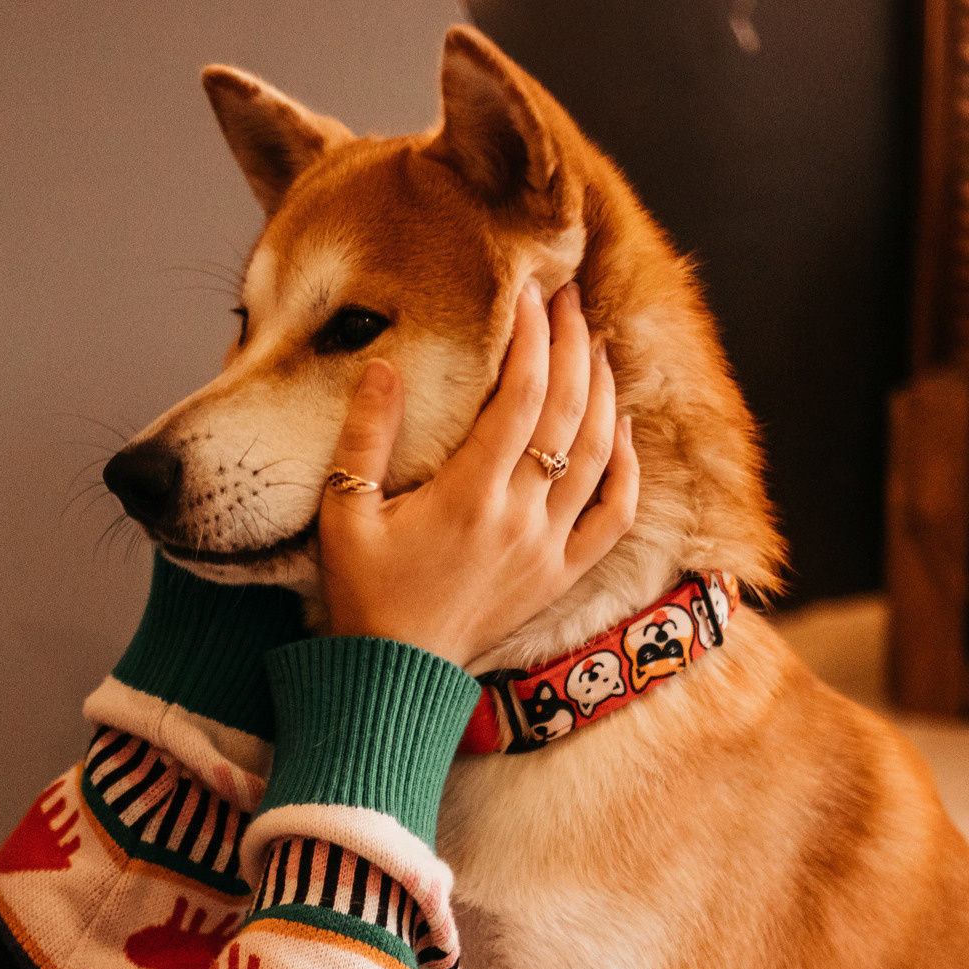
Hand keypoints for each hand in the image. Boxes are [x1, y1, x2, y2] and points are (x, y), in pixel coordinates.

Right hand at [317, 281, 638, 667]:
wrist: (395, 675)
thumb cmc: (362, 593)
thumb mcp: (343, 512)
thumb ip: (365, 437)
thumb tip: (385, 367)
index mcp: (469, 497)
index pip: (519, 397)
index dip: (531, 338)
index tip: (530, 293)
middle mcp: (520, 518)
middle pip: (566, 413)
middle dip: (573, 345)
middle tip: (569, 297)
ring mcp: (548, 548)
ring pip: (596, 455)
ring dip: (602, 392)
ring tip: (596, 343)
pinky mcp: (560, 574)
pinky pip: (613, 516)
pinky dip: (625, 468)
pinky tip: (621, 428)